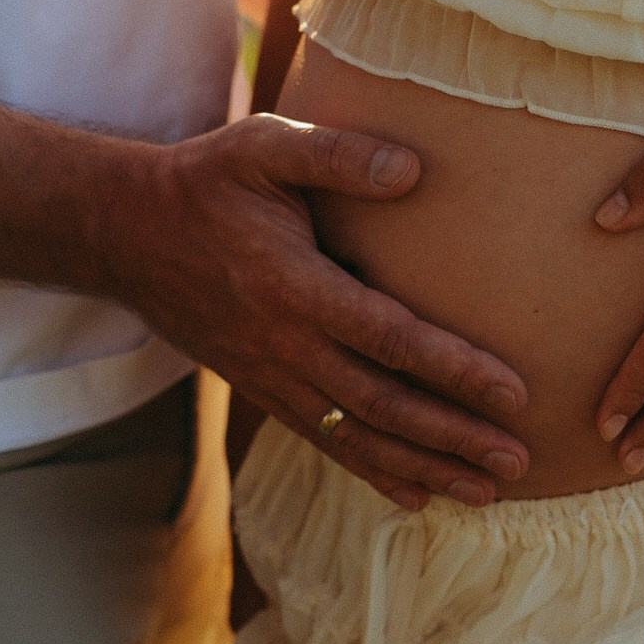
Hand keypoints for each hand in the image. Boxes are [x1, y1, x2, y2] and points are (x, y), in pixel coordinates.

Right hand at [108, 113, 528, 508]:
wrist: (125, 236)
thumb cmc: (205, 183)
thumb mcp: (261, 147)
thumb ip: (337, 155)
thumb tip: (414, 170)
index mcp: (296, 287)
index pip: (390, 339)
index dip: (454, 369)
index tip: (513, 393)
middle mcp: (286, 345)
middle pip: (384, 404)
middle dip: (454, 437)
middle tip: (517, 460)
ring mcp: (273, 376)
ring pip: (358, 436)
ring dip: (424, 468)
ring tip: (485, 493)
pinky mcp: (264, 391)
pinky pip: (325, 441)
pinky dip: (373, 472)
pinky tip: (418, 496)